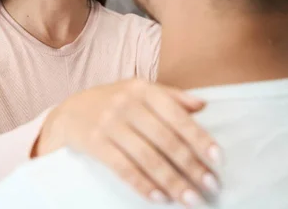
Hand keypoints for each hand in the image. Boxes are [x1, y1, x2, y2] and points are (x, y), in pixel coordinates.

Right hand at [35, 79, 220, 206]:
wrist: (70, 111)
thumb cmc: (114, 101)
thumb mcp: (140, 90)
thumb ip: (172, 96)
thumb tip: (203, 105)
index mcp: (143, 89)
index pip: (177, 115)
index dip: (199, 138)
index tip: (217, 158)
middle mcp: (126, 104)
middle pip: (164, 139)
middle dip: (190, 165)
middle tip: (209, 185)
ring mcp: (109, 124)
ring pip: (146, 157)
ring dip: (171, 181)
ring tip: (190, 198)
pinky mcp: (95, 143)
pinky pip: (123, 168)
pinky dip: (143, 184)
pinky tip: (159, 198)